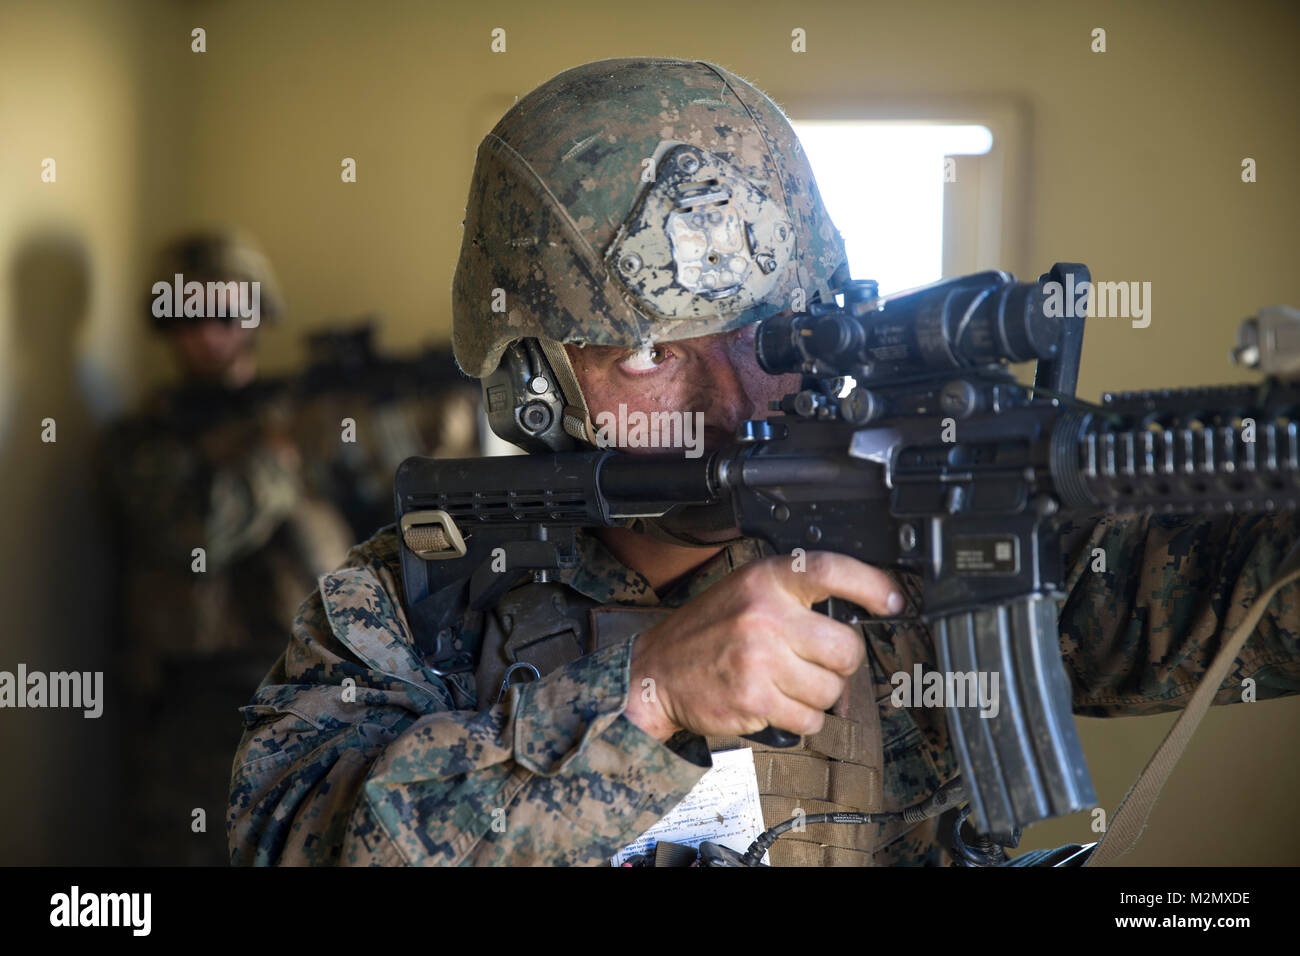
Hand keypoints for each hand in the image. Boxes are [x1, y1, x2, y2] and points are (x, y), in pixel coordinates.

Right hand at [623, 552, 902, 742]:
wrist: (654, 672)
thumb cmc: (706, 633)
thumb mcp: (745, 591)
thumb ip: (794, 593)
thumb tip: (860, 609)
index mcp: (765, 580)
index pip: (830, 570)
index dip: (871, 584)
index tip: (892, 600)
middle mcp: (764, 615)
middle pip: (846, 648)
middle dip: (838, 663)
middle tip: (813, 662)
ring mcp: (760, 658)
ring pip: (831, 690)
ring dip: (816, 695)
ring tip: (783, 683)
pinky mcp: (755, 698)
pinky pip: (810, 720)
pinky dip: (799, 720)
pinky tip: (773, 703)